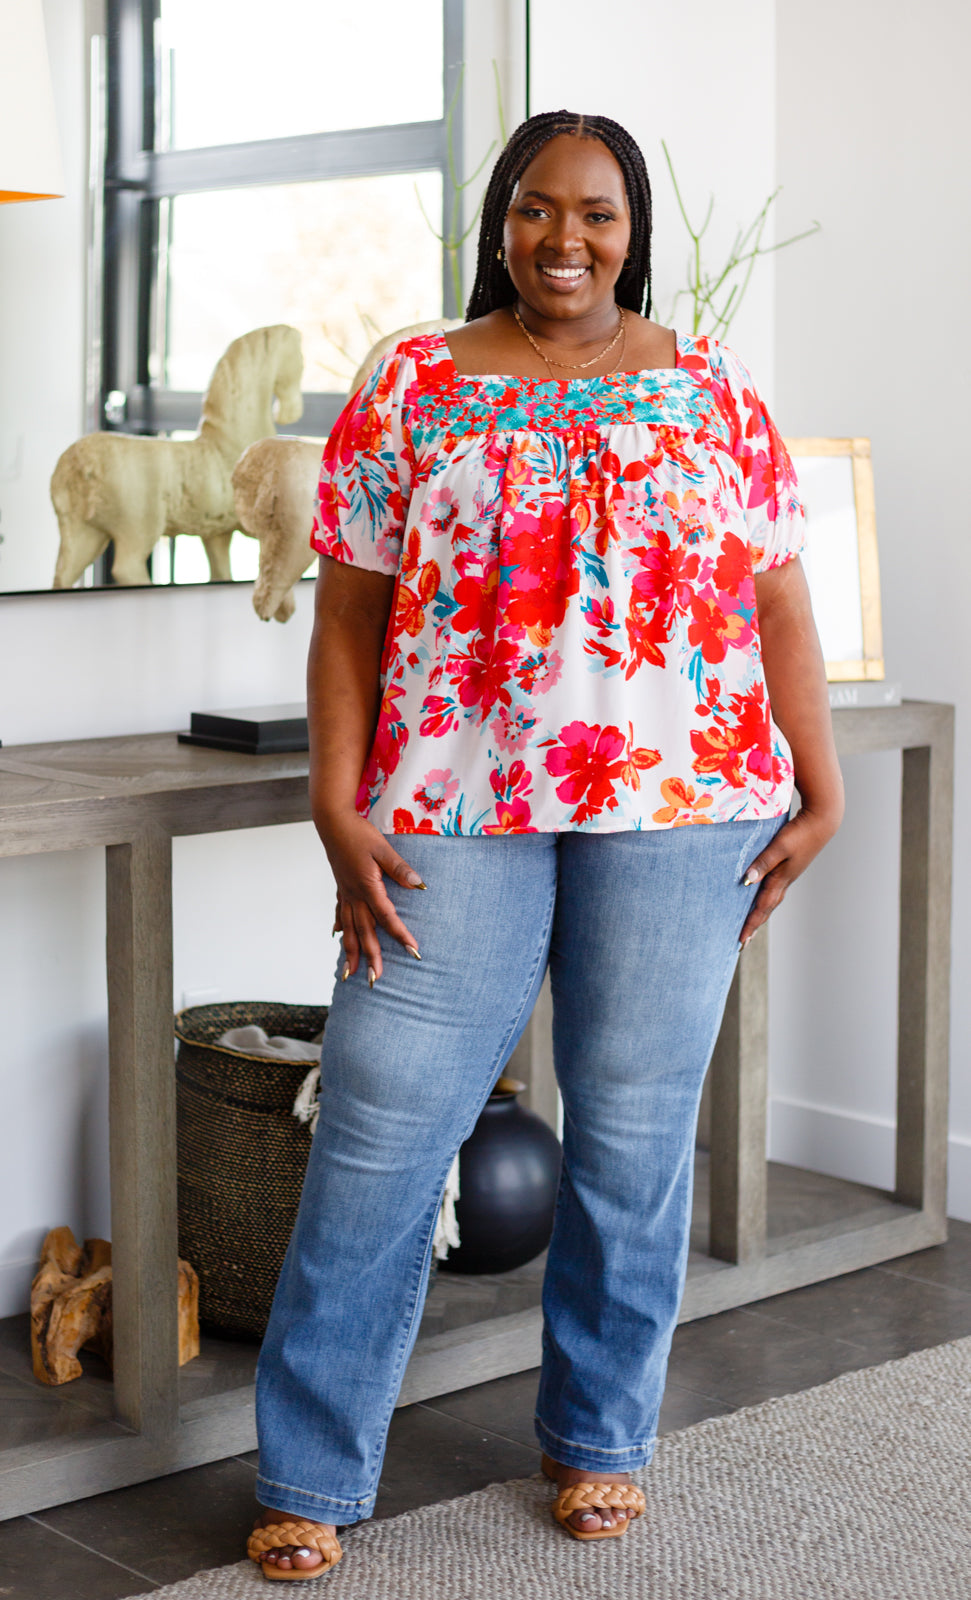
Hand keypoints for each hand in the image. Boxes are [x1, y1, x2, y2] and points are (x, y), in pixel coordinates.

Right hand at [318, 811, 423, 982]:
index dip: (400, 935)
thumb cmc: (359, 833)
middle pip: (364, 932)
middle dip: (371, 957)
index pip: (387, 917)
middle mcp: (354, 895)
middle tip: (375, 980)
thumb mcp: (383, 848)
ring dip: (351, 952)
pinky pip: (340, 913)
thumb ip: (400, 869)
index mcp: (367, 887)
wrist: (332, 822)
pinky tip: (338, 937)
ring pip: (349, 929)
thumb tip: (420, 886)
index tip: (412, 951)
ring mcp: (345, 893)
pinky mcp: (340, 887)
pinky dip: (341, 928)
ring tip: (350, 973)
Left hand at [739, 804, 840, 946]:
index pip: (762, 907)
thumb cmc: (800, 833)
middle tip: (744, 941)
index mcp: (782, 879)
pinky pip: (774, 887)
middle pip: (767, 907)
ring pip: (772, 899)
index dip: (751, 924)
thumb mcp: (779, 847)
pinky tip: (760, 893)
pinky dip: (765, 896)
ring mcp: (789, 874)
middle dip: (755, 924)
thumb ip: (763, 863)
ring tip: (751, 923)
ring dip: (761, 912)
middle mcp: (785, 880)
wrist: (822, 821)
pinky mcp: (790, 866)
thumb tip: (746, 881)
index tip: (741, 941)